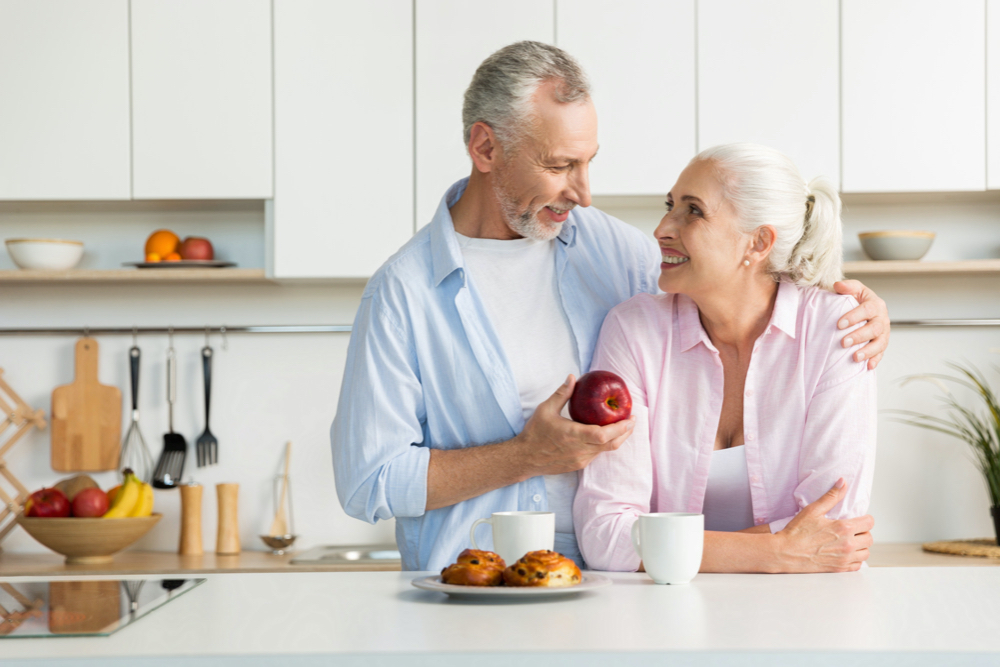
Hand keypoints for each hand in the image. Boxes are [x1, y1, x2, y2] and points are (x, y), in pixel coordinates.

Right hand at [515, 374, 635, 476]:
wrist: (525, 458)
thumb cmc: (535, 432)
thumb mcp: (545, 409)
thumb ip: (562, 394)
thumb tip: (572, 377)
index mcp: (573, 435)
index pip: (604, 434)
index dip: (620, 428)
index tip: (630, 418)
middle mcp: (580, 450)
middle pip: (611, 444)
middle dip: (625, 432)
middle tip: (632, 421)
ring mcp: (580, 460)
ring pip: (605, 450)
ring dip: (616, 439)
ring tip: (623, 426)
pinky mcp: (578, 465)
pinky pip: (597, 454)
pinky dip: (604, 444)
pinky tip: (605, 435)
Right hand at [773, 478, 873, 572]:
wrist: (785, 552)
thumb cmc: (797, 532)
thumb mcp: (813, 510)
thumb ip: (831, 496)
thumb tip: (842, 482)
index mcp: (843, 528)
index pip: (869, 523)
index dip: (865, 519)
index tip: (858, 519)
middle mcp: (847, 545)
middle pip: (869, 538)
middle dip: (863, 532)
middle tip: (853, 529)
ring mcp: (844, 559)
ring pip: (866, 553)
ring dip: (861, 546)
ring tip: (851, 541)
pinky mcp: (839, 569)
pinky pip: (858, 565)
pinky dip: (856, 559)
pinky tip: (846, 553)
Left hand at [833, 279, 889, 369]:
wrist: (864, 310)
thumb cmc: (856, 300)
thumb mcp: (854, 290)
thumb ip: (847, 287)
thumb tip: (837, 285)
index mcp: (875, 304)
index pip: (867, 310)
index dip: (854, 317)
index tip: (839, 324)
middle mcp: (882, 319)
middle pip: (874, 329)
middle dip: (859, 336)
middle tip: (843, 342)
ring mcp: (884, 333)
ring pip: (880, 343)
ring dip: (868, 351)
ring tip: (855, 357)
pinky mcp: (882, 344)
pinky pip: (881, 353)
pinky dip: (875, 360)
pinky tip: (868, 366)